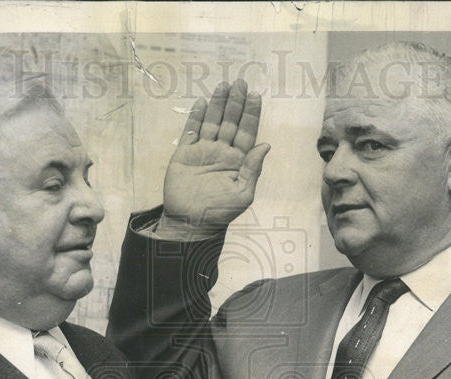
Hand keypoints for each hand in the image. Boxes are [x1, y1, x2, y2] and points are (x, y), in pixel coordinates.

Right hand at [158, 78, 270, 236]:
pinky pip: (190, 131)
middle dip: (236, 102)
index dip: (251, 114)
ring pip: (212, 122)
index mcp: (237, 161)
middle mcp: (221, 152)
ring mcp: (202, 152)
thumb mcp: (243, 194)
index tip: (255, 96)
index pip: (247, 132)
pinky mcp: (184, 154)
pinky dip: (195, 116)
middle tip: (240, 83)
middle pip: (230, 122)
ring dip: (218, 104)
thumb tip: (266, 145)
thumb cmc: (220, 213)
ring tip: (224, 85)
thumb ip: (253, 169)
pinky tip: (202, 102)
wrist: (190, 223)